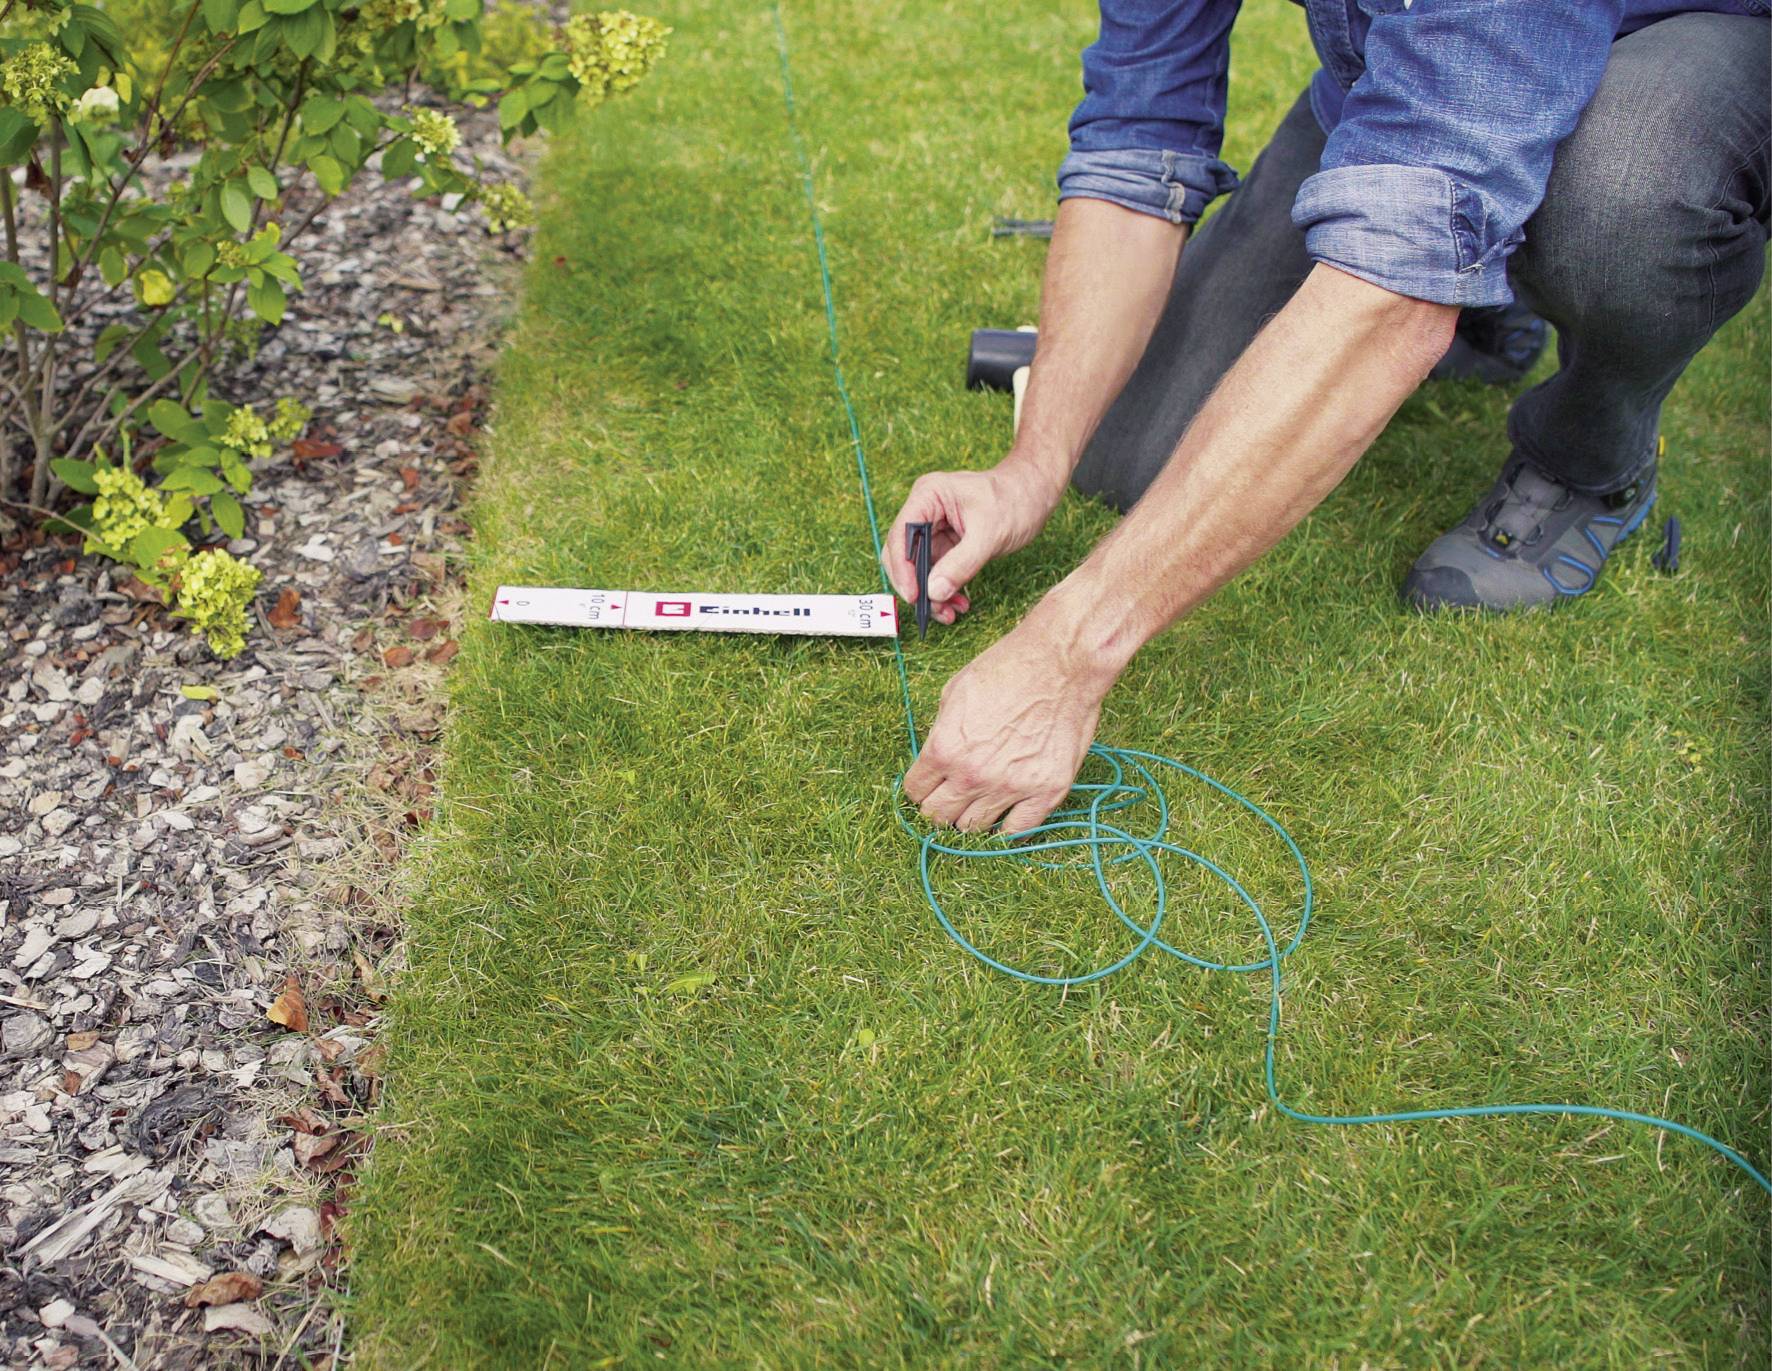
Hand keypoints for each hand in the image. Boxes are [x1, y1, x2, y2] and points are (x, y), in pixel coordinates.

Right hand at [880, 461, 1062, 624]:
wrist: (1035, 494)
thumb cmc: (1016, 500)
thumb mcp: (989, 534)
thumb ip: (960, 564)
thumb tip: (933, 592)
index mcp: (928, 496)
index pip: (901, 535)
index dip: (902, 568)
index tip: (914, 597)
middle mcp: (925, 511)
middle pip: (904, 554)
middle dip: (917, 585)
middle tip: (932, 609)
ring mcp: (935, 529)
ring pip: (919, 568)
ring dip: (932, 593)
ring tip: (950, 613)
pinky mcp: (947, 544)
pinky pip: (936, 572)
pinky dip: (944, 590)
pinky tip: (958, 603)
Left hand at [903, 604, 1116, 833]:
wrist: (1061, 663)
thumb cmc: (1008, 668)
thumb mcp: (955, 693)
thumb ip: (941, 732)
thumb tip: (935, 757)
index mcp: (944, 749)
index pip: (915, 791)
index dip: (920, 788)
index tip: (928, 786)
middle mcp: (973, 775)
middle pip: (938, 817)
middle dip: (940, 808)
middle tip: (950, 798)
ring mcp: (1011, 788)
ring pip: (974, 829)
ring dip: (971, 819)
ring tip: (978, 804)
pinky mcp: (1046, 792)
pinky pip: (1019, 831)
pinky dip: (1008, 830)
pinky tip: (1005, 817)